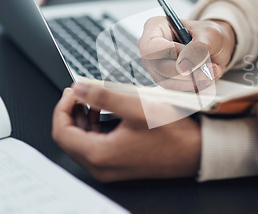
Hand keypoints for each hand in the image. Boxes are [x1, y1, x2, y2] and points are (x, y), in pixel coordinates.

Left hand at [52, 83, 200, 181]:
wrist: (195, 151)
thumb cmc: (172, 134)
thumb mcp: (136, 108)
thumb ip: (103, 97)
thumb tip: (79, 89)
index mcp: (100, 155)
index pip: (62, 132)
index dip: (62, 108)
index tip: (72, 92)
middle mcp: (101, 167)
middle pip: (69, 139)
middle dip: (70, 113)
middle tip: (78, 93)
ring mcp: (109, 168)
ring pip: (81, 143)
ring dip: (82, 120)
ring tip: (91, 100)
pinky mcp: (119, 165)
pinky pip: (96, 147)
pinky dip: (94, 129)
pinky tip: (105, 113)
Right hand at [138, 17, 235, 90]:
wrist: (215, 47)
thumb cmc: (210, 35)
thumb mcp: (210, 35)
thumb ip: (198, 48)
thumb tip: (184, 65)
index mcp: (156, 27)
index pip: (150, 47)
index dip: (170, 53)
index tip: (191, 54)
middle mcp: (151, 48)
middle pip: (160, 67)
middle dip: (188, 71)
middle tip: (209, 68)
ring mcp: (155, 67)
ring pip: (168, 82)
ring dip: (193, 81)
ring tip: (210, 71)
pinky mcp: (164, 81)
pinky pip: (176, 90)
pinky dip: (193, 87)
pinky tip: (204, 77)